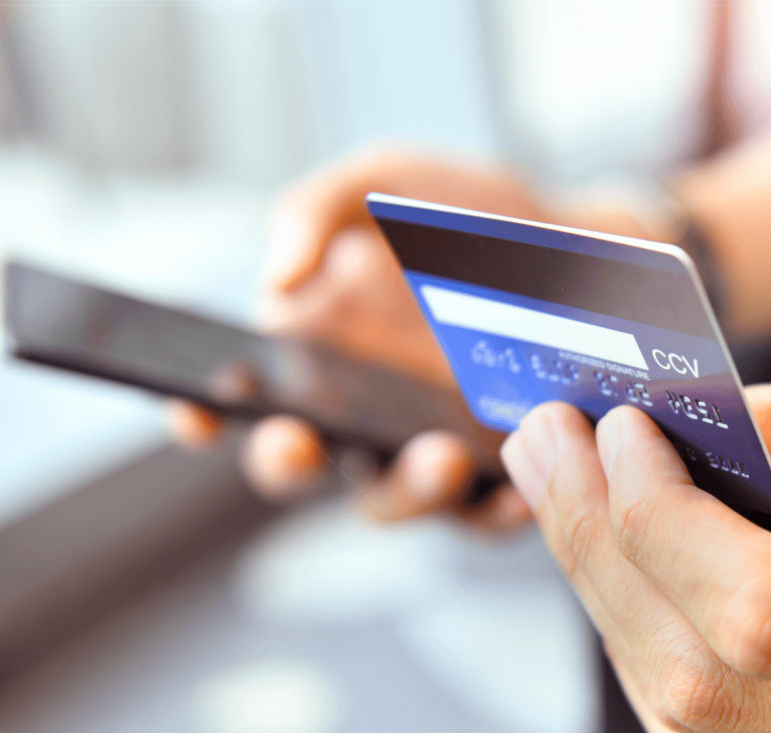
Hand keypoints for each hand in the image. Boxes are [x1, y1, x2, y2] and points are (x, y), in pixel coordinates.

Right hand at [173, 147, 550, 525]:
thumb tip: (274, 282)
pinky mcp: (500, 475)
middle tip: (297, 442)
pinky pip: (490, 512)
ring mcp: (428, 451)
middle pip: (306, 468)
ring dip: (408, 487)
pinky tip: (515, 487)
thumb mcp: (382, 182)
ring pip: (397, 496)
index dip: (204, 416)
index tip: (192, 413)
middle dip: (289, 462)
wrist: (579, 240)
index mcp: (313, 357)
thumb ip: (314, 210)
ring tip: (437, 456)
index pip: (241, 401)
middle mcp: (361, 417)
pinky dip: (498, 507)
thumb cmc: (464, 215)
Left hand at [499, 355, 770, 732]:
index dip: (665, 524)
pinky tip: (641, 572)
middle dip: (605, 553)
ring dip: (616, 605)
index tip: (613, 430)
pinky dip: (663, 654)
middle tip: (547, 446)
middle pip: (715, 679)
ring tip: (575, 499)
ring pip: (703, 728)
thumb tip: (657, 423)